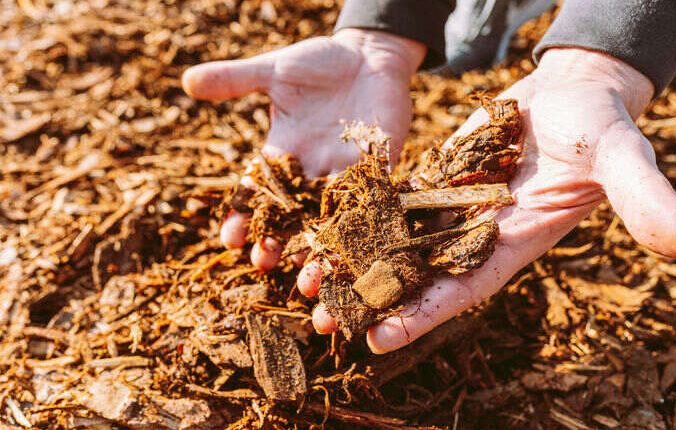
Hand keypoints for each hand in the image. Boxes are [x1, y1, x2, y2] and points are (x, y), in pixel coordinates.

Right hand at [182, 29, 425, 269]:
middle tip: (264, 264)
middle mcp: (312, 172)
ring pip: (328, 220)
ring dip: (318, 249)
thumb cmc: (320, 63)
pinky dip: (363, 225)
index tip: (229, 238)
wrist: (369, 57)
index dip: (242, 215)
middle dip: (277, 242)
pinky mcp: (379, 169)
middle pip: (291, 217)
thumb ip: (235, 79)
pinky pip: (371, 202)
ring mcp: (345, 173)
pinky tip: (356, 251)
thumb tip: (188, 82)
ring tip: (307, 277)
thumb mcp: (275, 70)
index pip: (257, 192)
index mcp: (283, 154)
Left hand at [298, 48, 675, 352]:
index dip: (425, 315)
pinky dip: (366, 213)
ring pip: (400, 240)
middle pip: (419, 274)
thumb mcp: (624, 159)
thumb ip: (643, 201)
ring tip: (310, 277)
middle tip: (323, 319)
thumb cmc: (602, 125)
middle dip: (375, 298)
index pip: (465, 289)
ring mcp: (457, 207)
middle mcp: (479, 232)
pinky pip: (399, 200)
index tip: (380, 339)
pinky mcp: (442, 179)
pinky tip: (328, 222)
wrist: (576, 94)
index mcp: (515, 241)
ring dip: (360, 258)